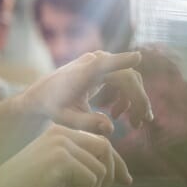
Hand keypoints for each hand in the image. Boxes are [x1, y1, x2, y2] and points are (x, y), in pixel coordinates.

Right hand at [0, 124, 131, 186]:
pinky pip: (91, 180)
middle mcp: (62, 133)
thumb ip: (86, 170)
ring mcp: (61, 143)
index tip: (126, 181)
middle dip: (110, 176)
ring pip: (101, 169)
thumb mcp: (62, 176)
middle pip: (106, 150)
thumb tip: (123, 177)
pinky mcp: (61, 159)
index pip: (101, 143)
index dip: (117, 163)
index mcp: (60, 132)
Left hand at [17, 51, 153, 135]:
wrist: (43, 94)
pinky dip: (126, 96)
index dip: (122, 60)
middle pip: (127, 77)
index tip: (137, 57)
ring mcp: (100, 60)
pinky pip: (123, 78)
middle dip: (139, 100)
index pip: (104, 63)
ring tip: (134, 124)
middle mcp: (94, 61)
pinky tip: (116, 114)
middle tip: (143, 122)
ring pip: (129, 78)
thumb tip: (110, 129)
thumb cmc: (53, 107)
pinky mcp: (102, 65)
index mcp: (84, 72)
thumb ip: (87, 124)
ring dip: (135, 100)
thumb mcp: (66, 119)